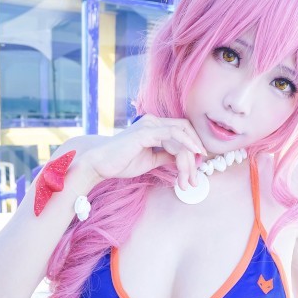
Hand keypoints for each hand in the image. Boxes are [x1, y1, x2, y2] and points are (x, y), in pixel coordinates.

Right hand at [83, 114, 207, 188]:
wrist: (99, 163)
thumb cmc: (121, 162)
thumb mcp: (151, 160)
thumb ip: (166, 157)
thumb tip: (183, 160)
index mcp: (154, 126)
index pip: (181, 131)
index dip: (193, 145)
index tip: (198, 164)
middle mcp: (153, 121)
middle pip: (185, 130)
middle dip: (196, 150)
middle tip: (198, 173)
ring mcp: (150, 125)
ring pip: (181, 134)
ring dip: (190, 156)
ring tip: (192, 176)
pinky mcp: (146, 132)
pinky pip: (172, 134)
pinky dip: (186, 144)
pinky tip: (193, 154)